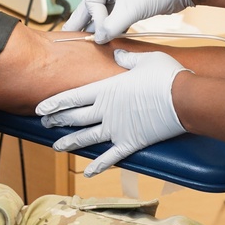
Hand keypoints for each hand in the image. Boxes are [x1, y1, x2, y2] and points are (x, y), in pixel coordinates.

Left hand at [35, 50, 188, 176]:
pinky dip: (98, 165)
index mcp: (106, 90)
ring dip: (70, 143)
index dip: (54, 103)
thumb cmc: (166, 76)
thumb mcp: (145, 59)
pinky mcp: (131, 143)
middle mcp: (106, 111)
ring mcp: (117, 129)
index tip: (40, 109)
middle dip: (57, 121)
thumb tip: (117, 53)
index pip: (72, 97)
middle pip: (75, 118)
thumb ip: (127, 58)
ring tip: (57, 147)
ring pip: (87, 138)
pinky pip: (111, 157)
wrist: (185, 99)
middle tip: (45, 125)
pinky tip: (88, 172)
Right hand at [63, 0, 192, 43]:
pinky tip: (107, 35)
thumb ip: (111, 26)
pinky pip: (116, 14)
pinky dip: (113, 24)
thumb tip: (98, 38)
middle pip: (92, 5)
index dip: (96, 21)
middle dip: (82, 21)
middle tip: (68, 34)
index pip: (92, 4)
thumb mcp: (130, 10)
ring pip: (105, 11)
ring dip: (101, 25)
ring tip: (85, 38)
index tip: (100, 36)